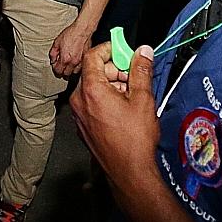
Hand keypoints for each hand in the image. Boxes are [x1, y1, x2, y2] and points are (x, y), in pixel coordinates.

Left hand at [50, 20, 93, 77]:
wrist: (82, 30)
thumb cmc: (70, 34)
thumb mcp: (56, 42)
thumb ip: (53, 53)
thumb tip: (52, 60)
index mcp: (65, 59)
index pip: (58, 71)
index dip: (55, 70)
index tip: (55, 67)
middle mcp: (73, 62)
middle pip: (66, 74)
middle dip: (62, 72)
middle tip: (60, 67)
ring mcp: (81, 62)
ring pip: (74, 73)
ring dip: (70, 71)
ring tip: (67, 66)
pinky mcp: (86, 59)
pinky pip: (80, 68)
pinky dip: (76, 68)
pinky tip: (74, 64)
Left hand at [67, 41, 162, 205]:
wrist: (128, 172)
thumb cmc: (134, 140)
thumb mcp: (142, 99)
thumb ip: (141, 71)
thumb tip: (142, 52)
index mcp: (91, 90)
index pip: (92, 56)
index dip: (109, 49)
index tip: (124, 51)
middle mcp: (79, 100)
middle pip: (93, 71)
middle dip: (114, 69)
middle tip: (134, 75)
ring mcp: (79, 114)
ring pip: (93, 87)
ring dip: (112, 84)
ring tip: (133, 96)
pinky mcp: (83, 125)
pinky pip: (91, 102)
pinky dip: (106, 98)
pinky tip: (124, 108)